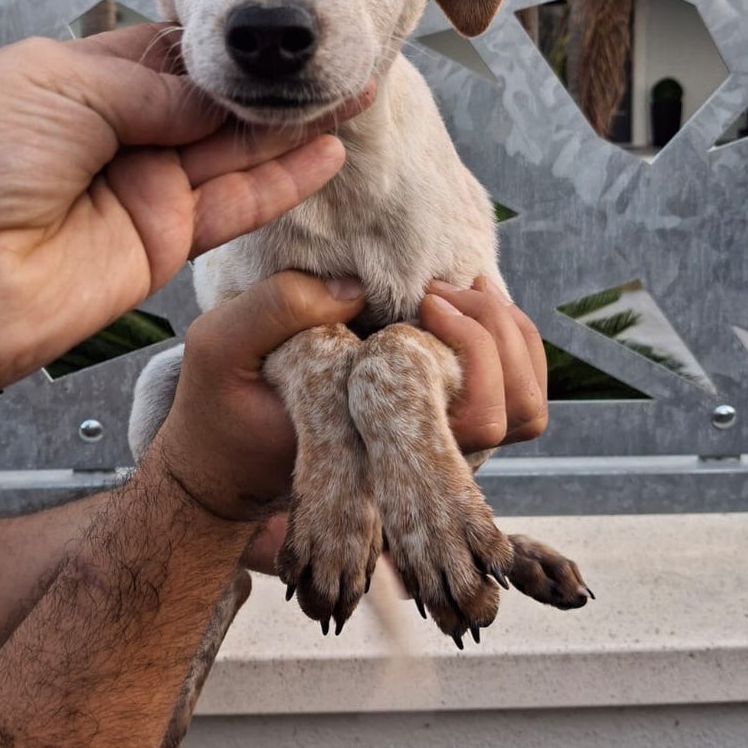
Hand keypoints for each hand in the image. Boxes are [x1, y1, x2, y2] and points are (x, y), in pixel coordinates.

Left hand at [0, 28, 371, 475]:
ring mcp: (139, 191)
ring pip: (230, 151)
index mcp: (72, 82)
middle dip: (266, 80)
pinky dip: (281, 181)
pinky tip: (325, 153)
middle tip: (330, 52)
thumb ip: (150, 83)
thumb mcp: (57, 87)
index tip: (275, 23)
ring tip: (350, 91)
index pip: (165, 53)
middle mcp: (111, 135)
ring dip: (289, 126)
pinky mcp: (161, 246)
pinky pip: (233, 206)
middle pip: (207, 102)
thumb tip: (216, 86)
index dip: (221, 43)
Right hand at [243, 275, 548, 574]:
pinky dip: (509, 341)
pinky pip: (516, 397)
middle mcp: (419, 461)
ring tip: (459, 290)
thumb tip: (359, 286)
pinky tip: (466, 302)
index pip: (473, 414)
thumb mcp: (220, 348)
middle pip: (513, 412)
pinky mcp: (439, 431)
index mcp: (378, 447)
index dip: (469, 347)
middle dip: (492, 332)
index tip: (426, 300)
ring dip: (509, 336)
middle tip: (440, 289)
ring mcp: (436, 452)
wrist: (224, 458)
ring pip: (527, 409)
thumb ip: (278, 308)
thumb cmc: (219, 406)